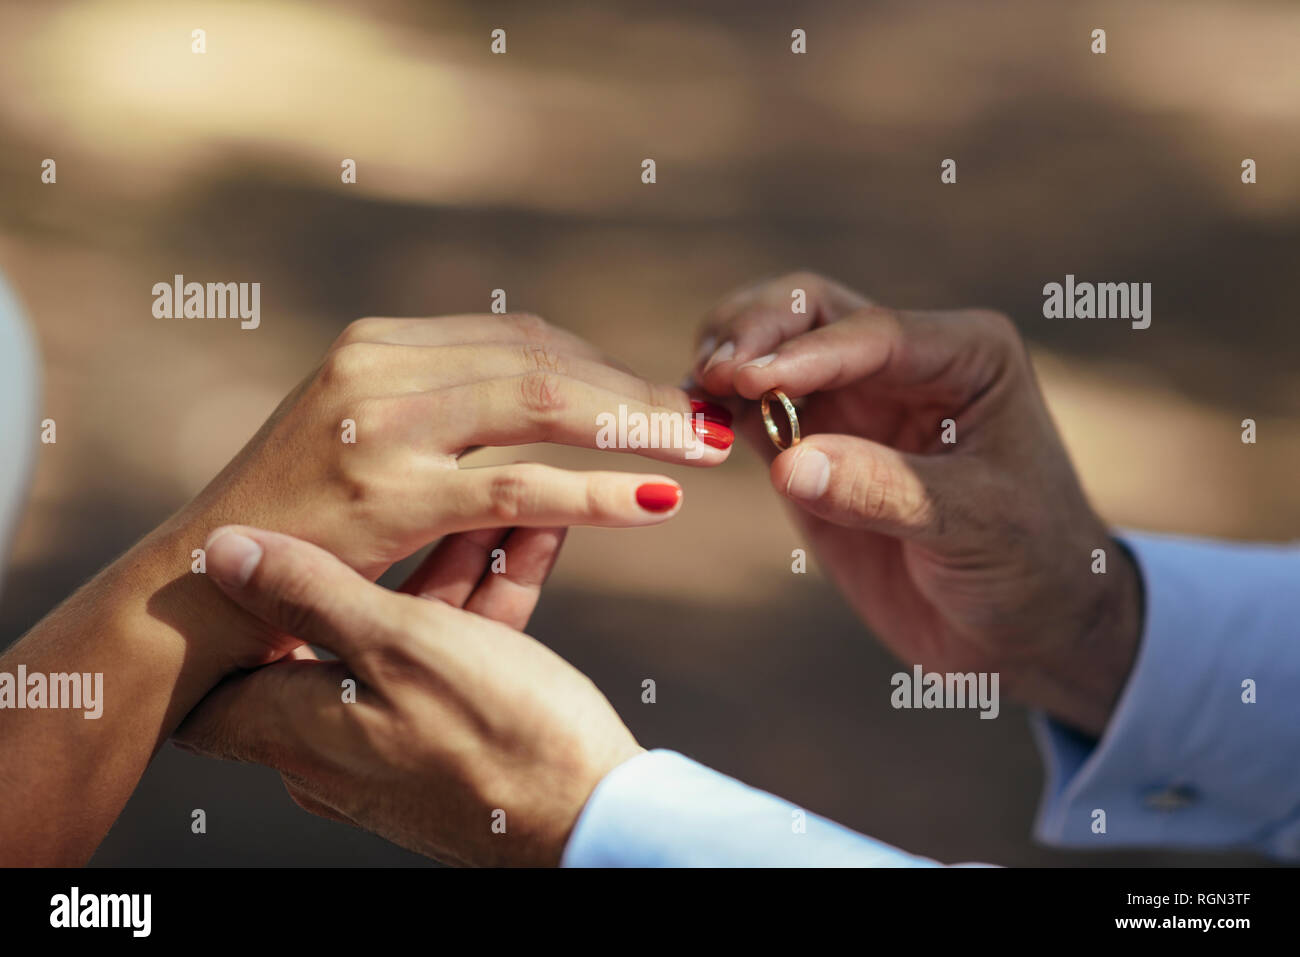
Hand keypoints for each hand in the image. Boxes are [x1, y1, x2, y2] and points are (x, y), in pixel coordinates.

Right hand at [157, 312, 733, 667]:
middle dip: (637, 392)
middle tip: (711, 419)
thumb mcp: (363, 441)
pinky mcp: (384, 494)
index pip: (523, 338)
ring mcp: (380, 425)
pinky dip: (596, 491)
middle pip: (545, 360)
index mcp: (380, 346)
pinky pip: (516, 486)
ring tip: (704, 449)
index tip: (664, 398)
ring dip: (636, 427)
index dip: (606, 368)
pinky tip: (655, 503)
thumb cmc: (294, 524)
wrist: (198, 588)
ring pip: (541, 405)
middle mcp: (379, 367)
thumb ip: (441, 408)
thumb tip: (543, 396)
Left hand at [174, 523, 640, 865]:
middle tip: (423, 493)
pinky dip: (482, 608)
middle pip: (330, 632)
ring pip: (404, 638)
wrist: (595, 821)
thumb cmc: (497, 734)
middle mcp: (330, 748)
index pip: (216, 672)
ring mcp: (393, 750)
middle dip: (383, 555)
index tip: (261, 543)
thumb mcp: (400, 644)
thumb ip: (310, 593)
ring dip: (451, 569)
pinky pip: (450, 663)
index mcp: (294, 727)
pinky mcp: (450, 748)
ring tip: (501, 503)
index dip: (228, 606)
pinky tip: (526, 543)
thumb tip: (220, 552)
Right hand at [692, 273, 1141, 734]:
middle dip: (756, 331)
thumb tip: (790, 464)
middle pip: (811, 312)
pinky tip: (692, 420)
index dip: (805, 353)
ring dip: (729, 359)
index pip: (872, 334)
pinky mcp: (813, 448)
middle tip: (715, 371)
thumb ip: (883, 491)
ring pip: (773, 350)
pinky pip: (755, 412)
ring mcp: (854, 403)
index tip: (749, 379)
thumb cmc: (1030, 566)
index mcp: (965, 356)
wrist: (1027, 630)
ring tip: (696, 392)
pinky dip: (719, 409)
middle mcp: (904, 363)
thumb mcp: (974, 526)